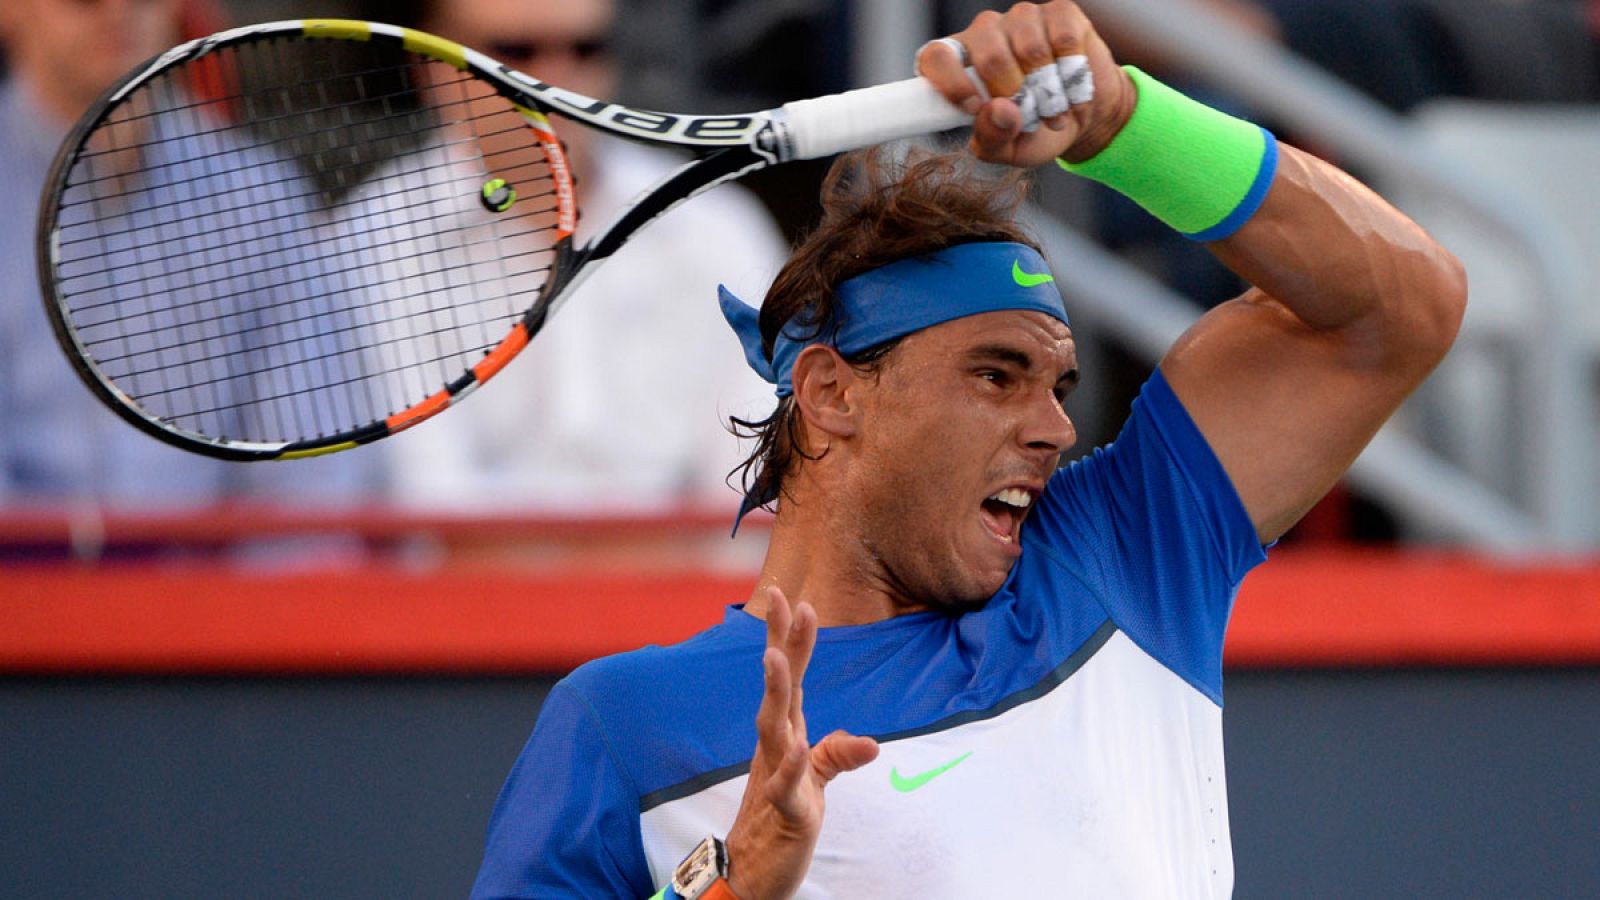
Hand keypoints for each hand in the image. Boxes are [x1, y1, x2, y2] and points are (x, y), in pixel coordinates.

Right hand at [723, 586, 879, 899]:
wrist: (752, 872)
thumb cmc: (781, 819)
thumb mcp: (817, 782)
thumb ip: (837, 755)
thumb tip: (870, 741)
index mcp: (785, 734)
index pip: (789, 678)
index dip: (788, 638)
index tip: (790, 595)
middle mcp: (775, 747)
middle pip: (778, 688)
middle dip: (781, 644)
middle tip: (785, 600)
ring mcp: (775, 775)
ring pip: (772, 727)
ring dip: (774, 692)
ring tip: (774, 657)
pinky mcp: (782, 809)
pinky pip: (785, 784)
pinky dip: (792, 766)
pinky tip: (799, 746)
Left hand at [915, 0, 1135, 167]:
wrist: (1078, 114)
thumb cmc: (1032, 131)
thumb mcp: (1006, 149)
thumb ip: (991, 137)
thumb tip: (1000, 110)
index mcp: (958, 64)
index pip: (936, 58)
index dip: (952, 83)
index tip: (974, 108)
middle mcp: (985, 33)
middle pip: (991, 57)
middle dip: (1016, 97)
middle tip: (1032, 119)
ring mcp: (1022, 18)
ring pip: (1032, 49)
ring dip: (1050, 91)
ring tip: (1055, 111)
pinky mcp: (1059, 13)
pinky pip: (1064, 38)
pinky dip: (1073, 72)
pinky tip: (1073, 88)